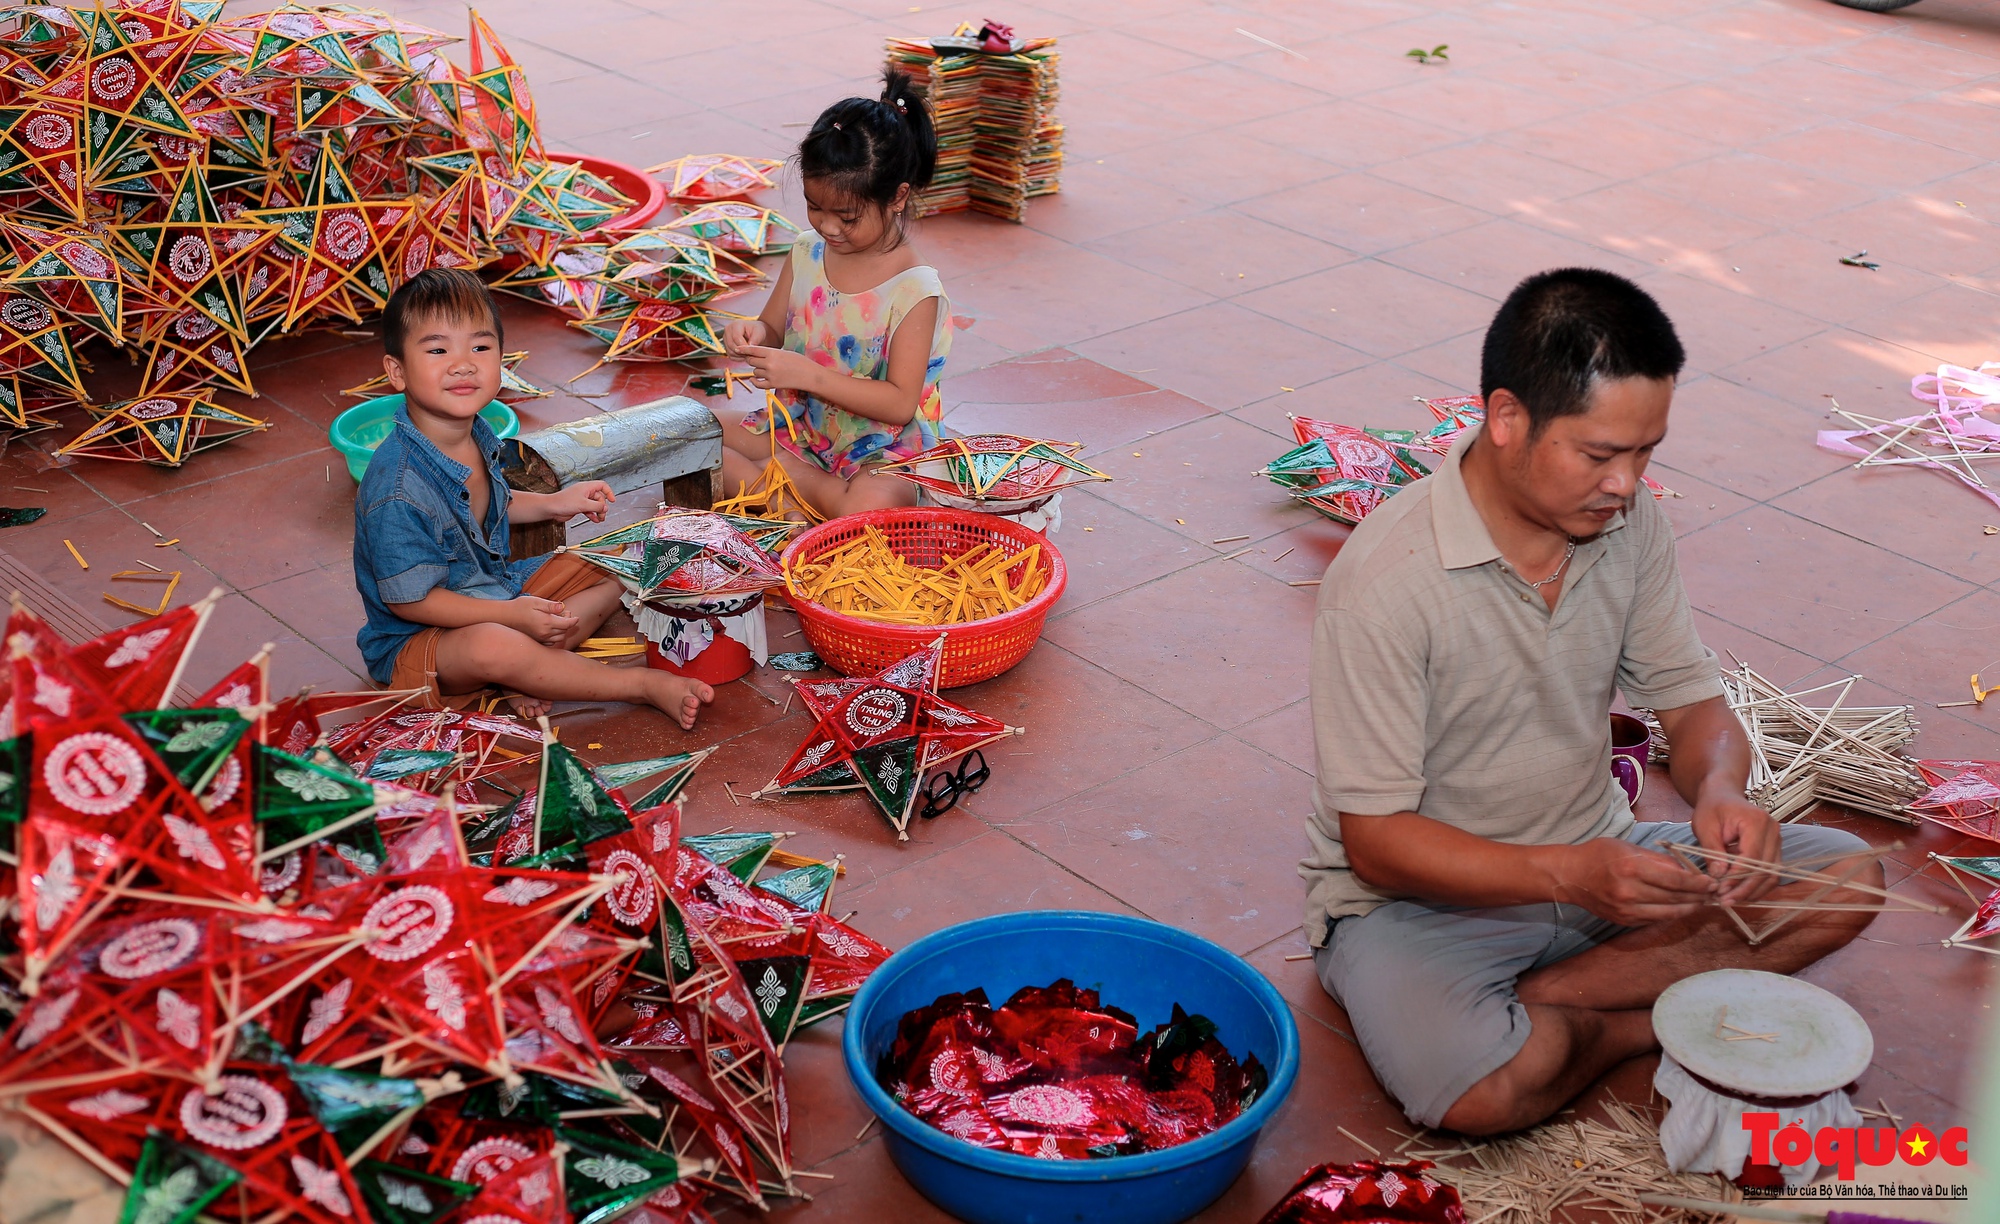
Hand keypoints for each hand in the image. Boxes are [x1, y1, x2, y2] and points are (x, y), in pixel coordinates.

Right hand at [509, 596, 577, 647]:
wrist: (504, 616)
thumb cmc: (520, 606)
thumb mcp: (536, 601)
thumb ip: (550, 605)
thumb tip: (563, 607)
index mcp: (546, 622)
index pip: (567, 624)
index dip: (574, 620)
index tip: (576, 617)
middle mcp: (545, 633)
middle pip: (564, 631)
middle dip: (568, 624)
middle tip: (564, 614)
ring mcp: (540, 638)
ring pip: (559, 638)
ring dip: (562, 631)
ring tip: (558, 621)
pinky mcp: (536, 641)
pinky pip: (551, 643)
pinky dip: (555, 637)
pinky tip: (551, 629)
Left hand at [551, 480, 614, 522]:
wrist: (551, 508)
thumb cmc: (563, 502)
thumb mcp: (584, 504)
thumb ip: (597, 506)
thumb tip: (605, 507)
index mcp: (586, 487)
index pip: (602, 486)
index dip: (609, 492)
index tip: (612, 500)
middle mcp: (585, 492)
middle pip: (599, 498)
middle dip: (602, 506)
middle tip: (603, 514)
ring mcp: (582, 499)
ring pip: (594, 505)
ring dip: (598, 512)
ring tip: (600, 519)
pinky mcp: (579, 506)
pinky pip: (589, 510)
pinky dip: (592, 515)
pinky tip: (594, 520)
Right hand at [722, 319, 772, 356]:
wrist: (756, 333)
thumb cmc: (758, 331)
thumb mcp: (759, 333)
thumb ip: (755, 340)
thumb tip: (749, 347)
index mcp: (736, 324)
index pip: (736, 337)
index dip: (743, 346)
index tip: (751, 351)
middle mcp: (728, 330)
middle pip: (731, 345)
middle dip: (742, 351)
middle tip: (751, 354)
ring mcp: (726, 338)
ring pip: (730, 351)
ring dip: (740, 355)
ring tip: (749, 354)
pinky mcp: (726, 345)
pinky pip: (730, 355)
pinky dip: (738, 358)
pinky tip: (745, 356)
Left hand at [739, 343, 822, 392]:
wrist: (809, 375)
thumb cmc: (799, 361)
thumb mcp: (784, 352)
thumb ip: (770, 353)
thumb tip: (756, 355)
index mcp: (772, 353)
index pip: (753, 350)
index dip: (744, 349)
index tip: (737, 349)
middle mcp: (769, 364)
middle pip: (751, 361)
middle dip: (752, 360)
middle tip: (756, 360)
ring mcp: (770, 375)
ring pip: (754, 371)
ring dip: (757, 370)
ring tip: (766, 369)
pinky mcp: (773, 385)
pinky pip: (757, 383)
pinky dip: (754, 381)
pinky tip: (754, 379)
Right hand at [1551, 837, 1718, 925]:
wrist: (1570, 876)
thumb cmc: (1598, 855)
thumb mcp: (1628, 847)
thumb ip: (1658, 860)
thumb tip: (1686, 871)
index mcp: (1632, 868)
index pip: (1675, 880)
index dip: (1697, 883)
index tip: (1711, 882)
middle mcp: (1630, 892)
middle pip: (1675, 898)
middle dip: (1697, 896)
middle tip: (1712, 893)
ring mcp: (1626, 910)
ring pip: (1668, 913)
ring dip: (1688, 908)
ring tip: (1700, 902)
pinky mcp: (1624, 921)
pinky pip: (1655, 919)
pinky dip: (1670, 914)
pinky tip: (1679, 907)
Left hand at [1690, 789, 1784, 903]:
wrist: (1723, 795)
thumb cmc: (1712, 807)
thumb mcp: (1705, 826)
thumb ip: (1712, 851)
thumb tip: (1718, 877)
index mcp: (1757, 821)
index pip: (1752, 857)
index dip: (1737, 878)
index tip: (1720, 891)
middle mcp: (1773, 831)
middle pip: (1765, 869)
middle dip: (1744, 889)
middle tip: (1724, 901)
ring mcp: (1777, 841)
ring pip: (1771, 875)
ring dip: (1752, 891)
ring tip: (1731, 901)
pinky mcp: (1774, 849)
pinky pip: (1769, 873)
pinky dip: (1756, 885)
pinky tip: (1739, 893)